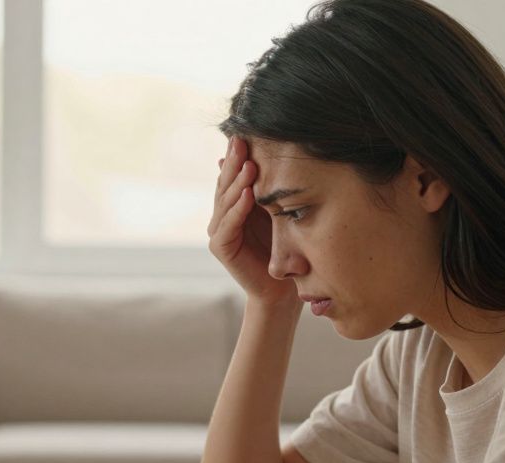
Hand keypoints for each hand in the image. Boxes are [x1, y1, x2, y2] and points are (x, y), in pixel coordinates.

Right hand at [208, 137, 295, 305]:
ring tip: (247, 164)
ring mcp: (219, 230)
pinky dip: (237, 208)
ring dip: (236, 182)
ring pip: (225, 200)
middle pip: (226, 183)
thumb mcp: (280, 209)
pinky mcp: (221, 247)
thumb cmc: (285, 247)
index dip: (237, 155)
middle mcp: (223, 215)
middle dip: (234, 161)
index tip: (246, 132)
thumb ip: (270, 187)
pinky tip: (247, 194)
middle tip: (241, 139)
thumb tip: (271, 155)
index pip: (233, 174)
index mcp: (235, 203)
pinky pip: (228, 224)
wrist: (282, 288)